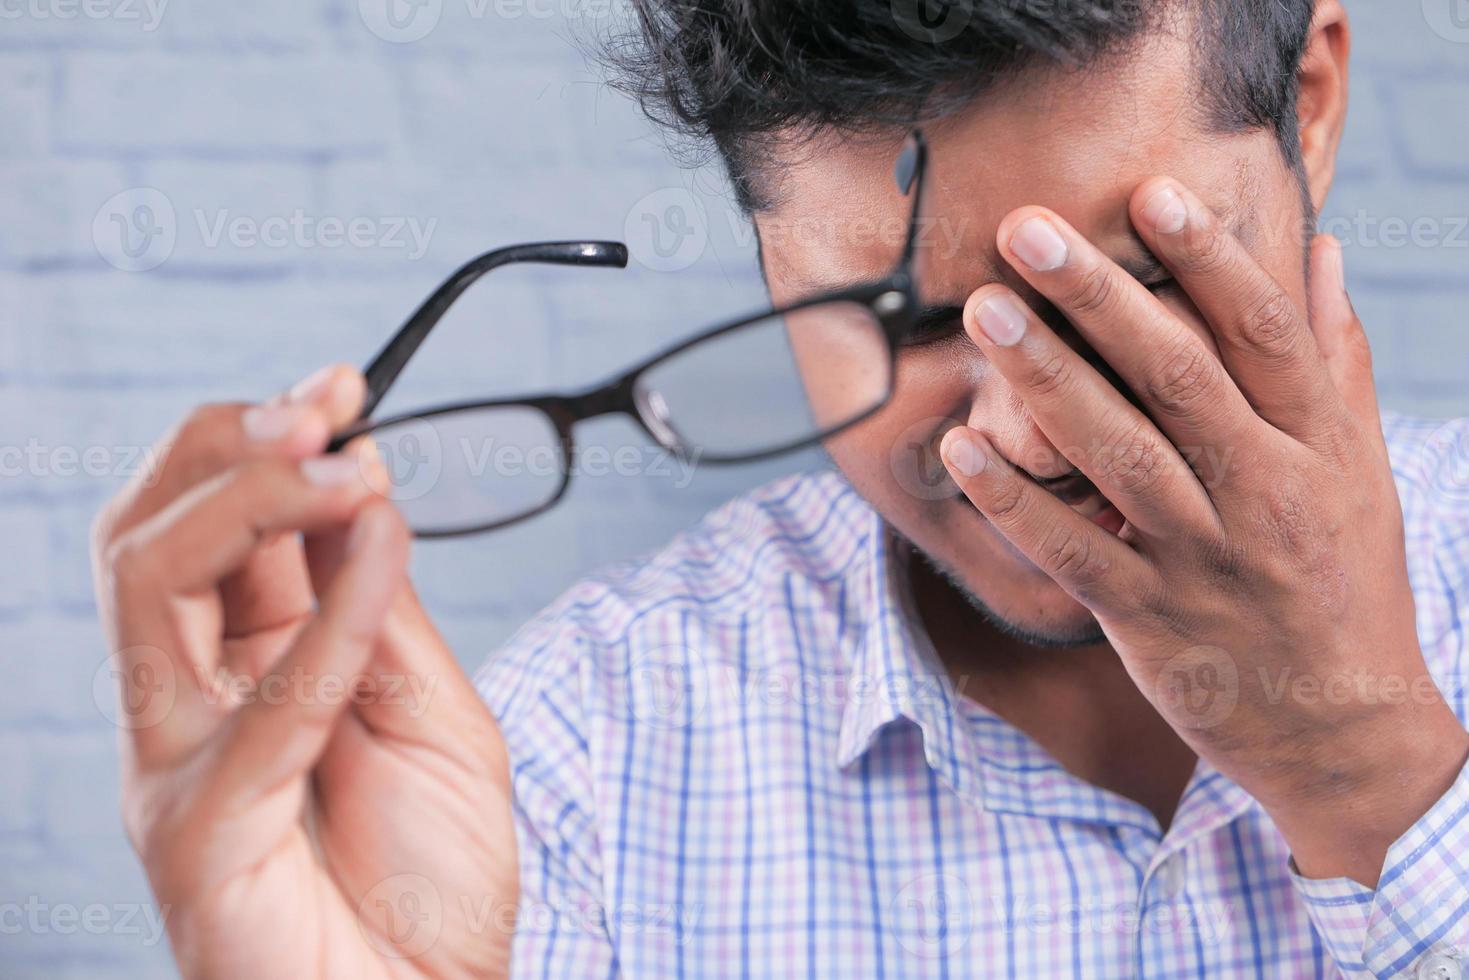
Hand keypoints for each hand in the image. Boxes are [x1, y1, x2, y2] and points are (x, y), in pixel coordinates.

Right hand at [91, 366, 516, 976]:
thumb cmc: (429, 872)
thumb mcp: (426, 704)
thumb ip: (378, 608)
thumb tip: (359, 488)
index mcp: (246, 662)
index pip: (218, 523)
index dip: (268, 440)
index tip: (339, 385)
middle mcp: (190, 701)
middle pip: (153, 533)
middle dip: (231, 449)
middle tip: (321, 410)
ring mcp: (179, 761)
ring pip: (152, 585)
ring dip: (252, 503)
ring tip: (347, 467)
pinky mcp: (199, 827)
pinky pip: (259, 699)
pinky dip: (327, 616)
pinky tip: (381, 548)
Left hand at [938, 181, 1468, 884]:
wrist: (1342, 731)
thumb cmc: (1345, 584)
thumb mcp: (1359, 468)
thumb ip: (1332, 359)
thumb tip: (1319, 252)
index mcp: (1315, 446)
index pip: (1262, 335)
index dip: (1208, 259)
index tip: (1149, 194)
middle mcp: (1261, 493)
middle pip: (1175, 378)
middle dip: (1097, 298)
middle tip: (1026, 231)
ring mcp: (1201, 559)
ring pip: (1117, 454)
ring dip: (1044, 379)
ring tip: (984, 312)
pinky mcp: (1148, 620)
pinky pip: (1072, 551)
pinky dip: (1015, 502)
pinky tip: (964, 447)